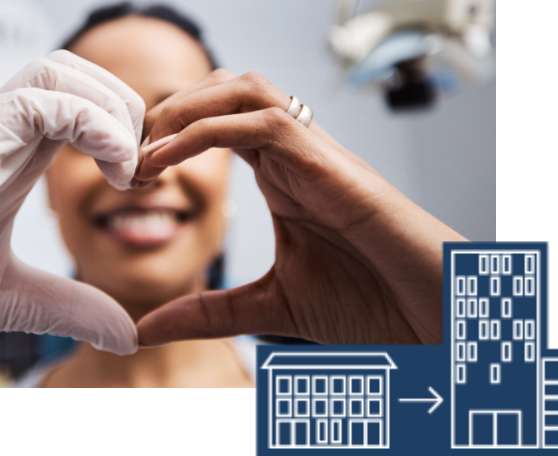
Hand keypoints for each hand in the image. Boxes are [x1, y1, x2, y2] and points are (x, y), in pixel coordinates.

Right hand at [0, 51, 144, 386]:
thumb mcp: (18, 300)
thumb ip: (74, 307)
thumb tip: (126, 334)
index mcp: (14, 161)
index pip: (80, 105)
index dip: (124, 130)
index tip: (142, 183)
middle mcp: (3, 139)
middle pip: (76, 73)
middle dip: (125, 109)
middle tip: (140, 170)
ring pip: (60, 72)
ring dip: (112, 110)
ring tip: (126, 169)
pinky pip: (43, 100)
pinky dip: (94, 124)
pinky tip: (112, 172)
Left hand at [134, 70, 465, 346]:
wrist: (428, 315)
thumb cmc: (368, 302)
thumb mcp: (268, 309)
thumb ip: (208, 313)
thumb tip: (144, 328)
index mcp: (283, 176)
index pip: (218, 124)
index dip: (168, 137)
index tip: (130, 174)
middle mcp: (295, 155)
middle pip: (226, 89)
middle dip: (170, 111)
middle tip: (129, 157)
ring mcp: (314, 154)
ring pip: (244, 89)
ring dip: (186, 109)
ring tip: (146, 153)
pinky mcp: (328, 164)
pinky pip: (263, 123)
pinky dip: (208, 131)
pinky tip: (168, 160)